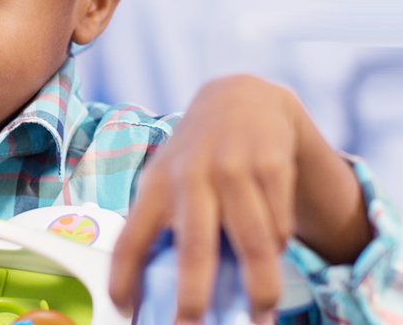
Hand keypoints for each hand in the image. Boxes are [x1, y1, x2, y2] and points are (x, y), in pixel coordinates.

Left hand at [108, 75, 370, 323]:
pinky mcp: (271, 164)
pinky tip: (275, 254)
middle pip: (194, 246)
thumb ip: (161, 228)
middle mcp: (190, 175)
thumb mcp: (168, 181)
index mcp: (155, 186)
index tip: (124, 311)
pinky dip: (279, 247)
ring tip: (260, 317)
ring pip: (251, 241)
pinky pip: (278, 224)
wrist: (242, 100)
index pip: (131, 238)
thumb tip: (149, 296)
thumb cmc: (197, 159)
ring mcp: (232, 167)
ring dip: (259, 287)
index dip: (124, 278)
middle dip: (194, 294)